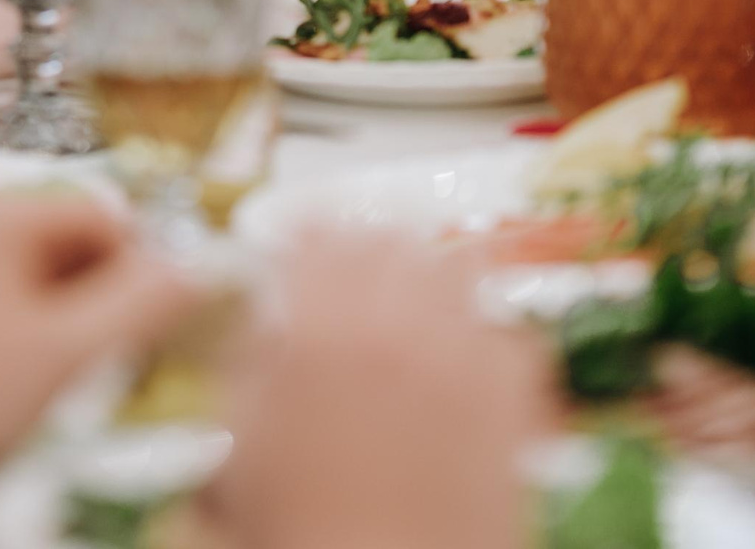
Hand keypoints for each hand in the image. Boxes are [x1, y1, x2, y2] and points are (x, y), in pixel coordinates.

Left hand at [0, 196, 197, 486]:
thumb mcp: (68, 356)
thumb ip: (141, 305)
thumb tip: (198, 269)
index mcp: (3, 217)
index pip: (108, 217)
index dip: (139, 271)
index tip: (143, 333)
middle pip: (77, 242)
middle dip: (105, 298)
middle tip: (106, 363)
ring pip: (47, 274)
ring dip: (73, 320)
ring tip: (64, 379)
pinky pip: (12, 295)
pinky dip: (36, 330)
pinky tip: (29, 380)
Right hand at [206, 235, 558, 548]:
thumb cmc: (303, 529)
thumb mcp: (239, 442)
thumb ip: (248, 368)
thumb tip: (264, 329)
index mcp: (320, 326)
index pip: (319, 237)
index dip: (307, 235)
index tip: (302, 243)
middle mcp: (398, 324)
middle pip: (392, 240)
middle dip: (370, 245)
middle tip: (358, 265)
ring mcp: (464, 356)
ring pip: (461, 268)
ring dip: (435, 274)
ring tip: (421, 296)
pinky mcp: (515, 400)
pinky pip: (512, 338)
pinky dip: (490, 339)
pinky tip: (472, 360)